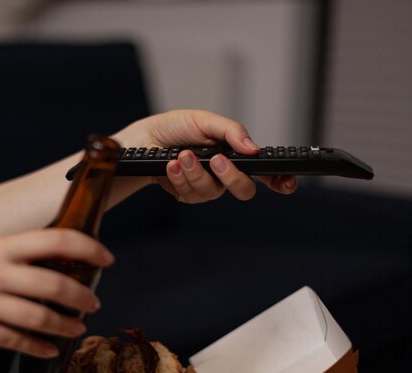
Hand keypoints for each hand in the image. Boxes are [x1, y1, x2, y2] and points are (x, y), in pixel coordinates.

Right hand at [0, 228, 112, 357]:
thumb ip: (31, 252)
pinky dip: (40, 347)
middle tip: (93, 303)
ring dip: (66, 325)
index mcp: (5, 245)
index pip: (56, 240)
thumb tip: (77, 258)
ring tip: (78, 327)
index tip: (107, 258)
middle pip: (52, 285)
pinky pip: (16, 341)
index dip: (87, 248)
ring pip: (38, 318)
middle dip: (81, 297)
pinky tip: (52, 348)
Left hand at [113, 109, 297, 202]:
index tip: (287, 183)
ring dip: (195, 173)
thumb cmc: (175, 127)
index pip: (263, 171)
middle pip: (244, 189)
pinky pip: (190, 194)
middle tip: (216, 160)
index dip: (279, 180)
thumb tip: (253, 148)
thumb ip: (231, 131)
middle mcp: (223, 173)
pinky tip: (171, 165)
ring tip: (181, 156)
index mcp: (234, 154)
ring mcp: (206, 185)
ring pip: (213, 192)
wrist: (144, 139)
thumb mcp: (204, 120)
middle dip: (231, 176)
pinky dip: (180, 178)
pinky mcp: (186, 193)